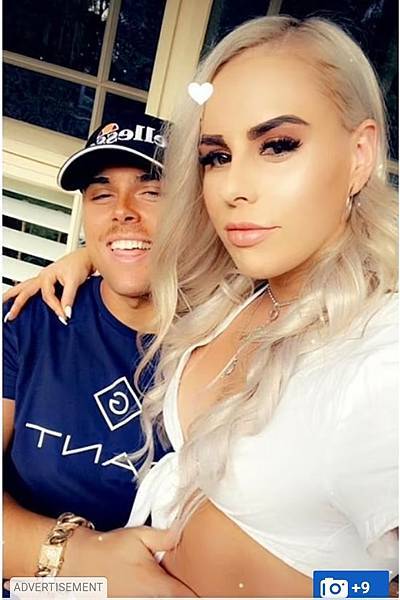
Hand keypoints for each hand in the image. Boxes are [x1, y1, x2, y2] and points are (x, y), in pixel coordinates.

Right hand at [3, 248, 93, 322]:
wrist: (85, 257)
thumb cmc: (79, 265)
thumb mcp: (75, 282)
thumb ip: (69, 298)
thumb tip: (66, 312)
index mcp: (47, 276)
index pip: (48, 297)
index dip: (55, 307)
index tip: (63, 316)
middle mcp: (42, 276)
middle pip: (25, 291)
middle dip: (16, 304)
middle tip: (10, 316)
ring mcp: (43, 277)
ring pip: (24, 287)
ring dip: (14, 295)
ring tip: (4, 302)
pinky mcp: (47, 280)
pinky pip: (31, 287)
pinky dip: (23, 293)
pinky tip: (21, 297)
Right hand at [63, 525, 195, 597]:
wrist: (78, 561)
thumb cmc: (109, 548)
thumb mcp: (140, 536)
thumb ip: (166, 537)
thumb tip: (184, 534)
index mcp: (158, 587)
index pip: (189, 598)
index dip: (200, 592)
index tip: (211, 586)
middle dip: (184, 591)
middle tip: (192, 581)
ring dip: (169, 593)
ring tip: (169, 581)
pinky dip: (156, 594)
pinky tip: (150, 584)